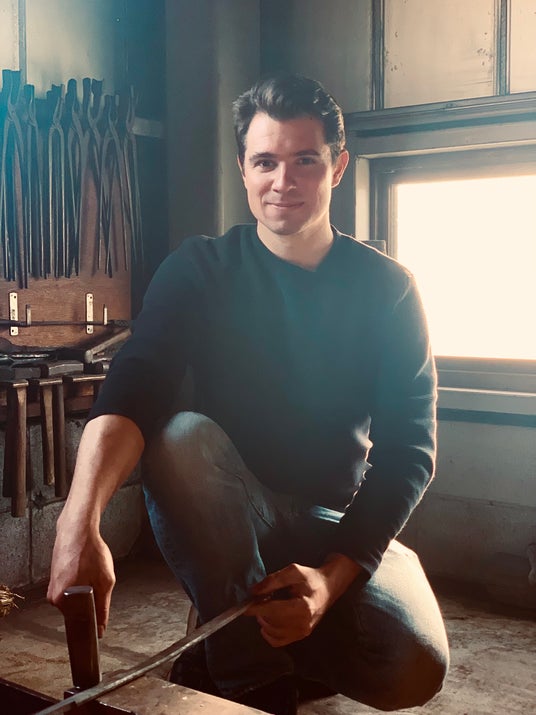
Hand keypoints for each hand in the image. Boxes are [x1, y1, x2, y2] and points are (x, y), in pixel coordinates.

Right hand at [47, 523, 115, 637]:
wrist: (77, 530)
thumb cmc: (90, 552)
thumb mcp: (105, 581)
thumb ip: (103, 607)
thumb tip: (101, 628)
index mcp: (63, 600)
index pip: (79, 624)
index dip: (93, 622)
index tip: (100, 622)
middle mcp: (53, 598)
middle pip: (77, 612)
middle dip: (90, 604)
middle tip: (98, 584)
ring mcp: (52, 588)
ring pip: (74, 601)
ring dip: (85, 593)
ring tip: (90, 574)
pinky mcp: (54, 580)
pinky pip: (70, 591)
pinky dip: (79, 585)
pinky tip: (84, 571)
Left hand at [247, 555, 361, 647]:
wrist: (327, 588)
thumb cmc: (311, 578)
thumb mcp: (293, 571)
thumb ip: (273, 580)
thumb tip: (254, 591)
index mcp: (304, 607)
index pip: (274, 611)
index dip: (257, 609)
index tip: (245, 606)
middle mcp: (304, 624)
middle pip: (272, 622)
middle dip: (261, 612)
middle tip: (259, 600)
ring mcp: (303, 632)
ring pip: (273, 632)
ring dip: (264, 620)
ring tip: (266, 607)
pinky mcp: (300, 636)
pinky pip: (278, 641)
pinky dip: (269, 633)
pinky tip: (267, 622)